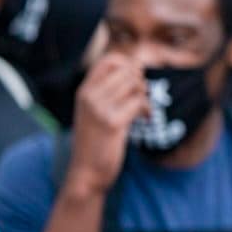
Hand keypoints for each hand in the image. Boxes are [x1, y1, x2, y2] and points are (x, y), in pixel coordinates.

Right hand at [66, 53, 147, 194]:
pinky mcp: (112, 123)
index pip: (109, 60)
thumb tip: (137, 67)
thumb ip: (109, 92)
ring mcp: (99, 108)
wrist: (86, 172)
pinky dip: (147, 110)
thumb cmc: (96, 141)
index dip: (129, 64)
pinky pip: (139, 104)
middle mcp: (88, 95)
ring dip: (145, 96)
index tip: (136, 80)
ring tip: (143, 109)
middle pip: (127, 71)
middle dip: (141, 83)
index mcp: (84, 90)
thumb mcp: (95, 111)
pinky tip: (145, 118)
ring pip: (135, 86)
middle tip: (142, 98)